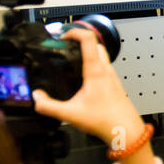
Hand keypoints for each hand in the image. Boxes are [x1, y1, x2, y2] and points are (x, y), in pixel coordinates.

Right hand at [31, 27, 144, 146]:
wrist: (126, 131)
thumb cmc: (105, 121)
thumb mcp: (70, 114)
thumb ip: (49, 106)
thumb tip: (36, 98)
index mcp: (96, 71)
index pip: (88, 39)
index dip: (75, 32)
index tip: (63, 36)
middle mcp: (106, 70)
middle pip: (96, 44)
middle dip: (80, 41)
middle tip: (67, 46)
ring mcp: (112, 77)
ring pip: (102, 55)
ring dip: (88, 52)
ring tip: (73, 61)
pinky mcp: (115, 84)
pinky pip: (104, 67)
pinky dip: (94, 65)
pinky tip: (84, 79)